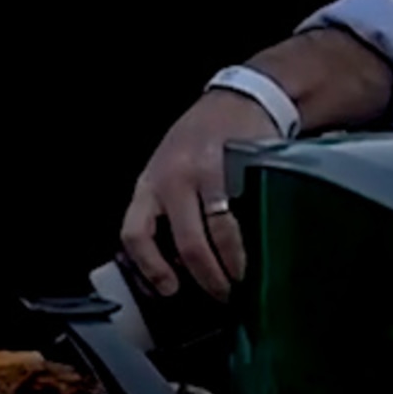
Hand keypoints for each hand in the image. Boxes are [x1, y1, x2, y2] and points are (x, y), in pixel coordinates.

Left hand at [121, 88, 281, 301]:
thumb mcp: (169, 169)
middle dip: (206, 276)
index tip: (170, 288)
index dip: (150, 267)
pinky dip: (250, 240)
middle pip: (187, 241)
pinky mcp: (241, 167)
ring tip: (241, 278)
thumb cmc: (201, 141)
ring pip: (219, 232)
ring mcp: (209, 171)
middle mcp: (174, 177)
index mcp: (150, 182)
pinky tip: (256, 250)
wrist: (240, 99)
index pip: (136, 232)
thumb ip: (166, 208)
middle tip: (221, 293)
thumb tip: (176, 264)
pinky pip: (245, 213)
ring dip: (232, 264)